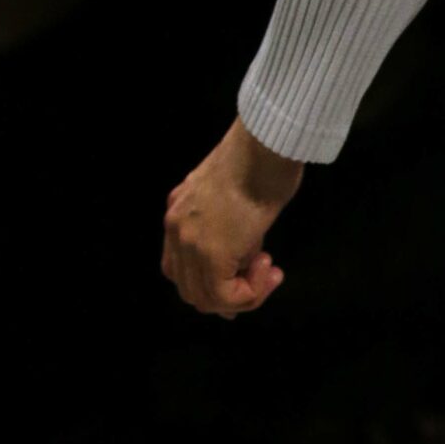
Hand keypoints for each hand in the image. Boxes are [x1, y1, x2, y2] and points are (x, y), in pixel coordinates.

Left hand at [162, 118, 303, 317]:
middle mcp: (175, 228)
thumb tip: (249, 268)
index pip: (182, 269)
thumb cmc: (264, 161)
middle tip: (264, 273)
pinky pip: (225, 296)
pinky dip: (251, 293)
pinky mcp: (210, 252)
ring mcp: (188, 241)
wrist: (267, 144)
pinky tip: (269, 269)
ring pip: (206, 299)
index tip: (255, 267)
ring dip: (244, 295)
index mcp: (178, 212)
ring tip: (270, 271)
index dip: (217, 281)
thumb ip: (236, 235)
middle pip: (190, 289)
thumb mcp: (240, 201)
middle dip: (230, 293)